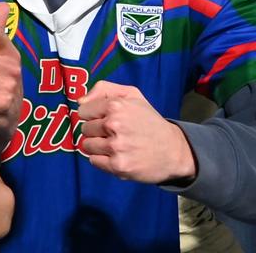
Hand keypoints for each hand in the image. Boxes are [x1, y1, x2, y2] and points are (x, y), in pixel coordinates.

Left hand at [77, 80, 196, 183]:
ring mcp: (116, 147)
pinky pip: (94, 161)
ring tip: (116, 145)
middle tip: (114, 133)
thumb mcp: (132, 95)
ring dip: (98, 146)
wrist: (175, 150)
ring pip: (87, 145)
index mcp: (116, 105)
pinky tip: (117, 156)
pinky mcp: (119, 166)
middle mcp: (114, 125)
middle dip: (97, 131)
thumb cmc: (149, 121)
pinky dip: (102, 160)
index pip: (83, 110)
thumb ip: (103, 89)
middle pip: (85, 129)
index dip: (93, 115)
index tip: (106, 119)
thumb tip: (80, 102)